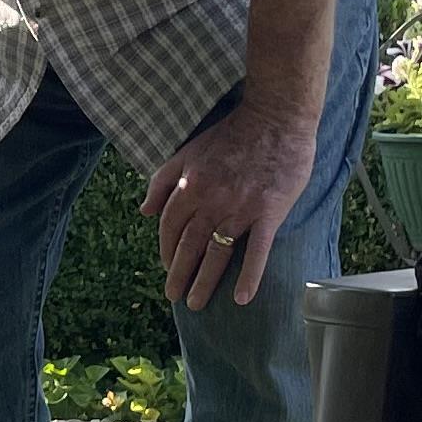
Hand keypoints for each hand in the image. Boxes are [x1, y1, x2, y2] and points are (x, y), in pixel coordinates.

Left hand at [143, 103, 319, 308]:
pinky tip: (240, 298)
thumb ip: (163, 180)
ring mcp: (240, 208)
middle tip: (174, 296)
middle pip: (189, 245)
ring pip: (217, 253)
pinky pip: (257, 250)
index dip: (165, 249)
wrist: (276, 118)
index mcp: (190, 184)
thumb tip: (144, 211)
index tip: (167, 265)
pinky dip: (248, 276)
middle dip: (178, 274)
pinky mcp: (269, 212)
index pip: (170, 226)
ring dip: (204, 281)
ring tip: (196, 304)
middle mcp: (211, 200)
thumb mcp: (188, 150)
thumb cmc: (232, 133)